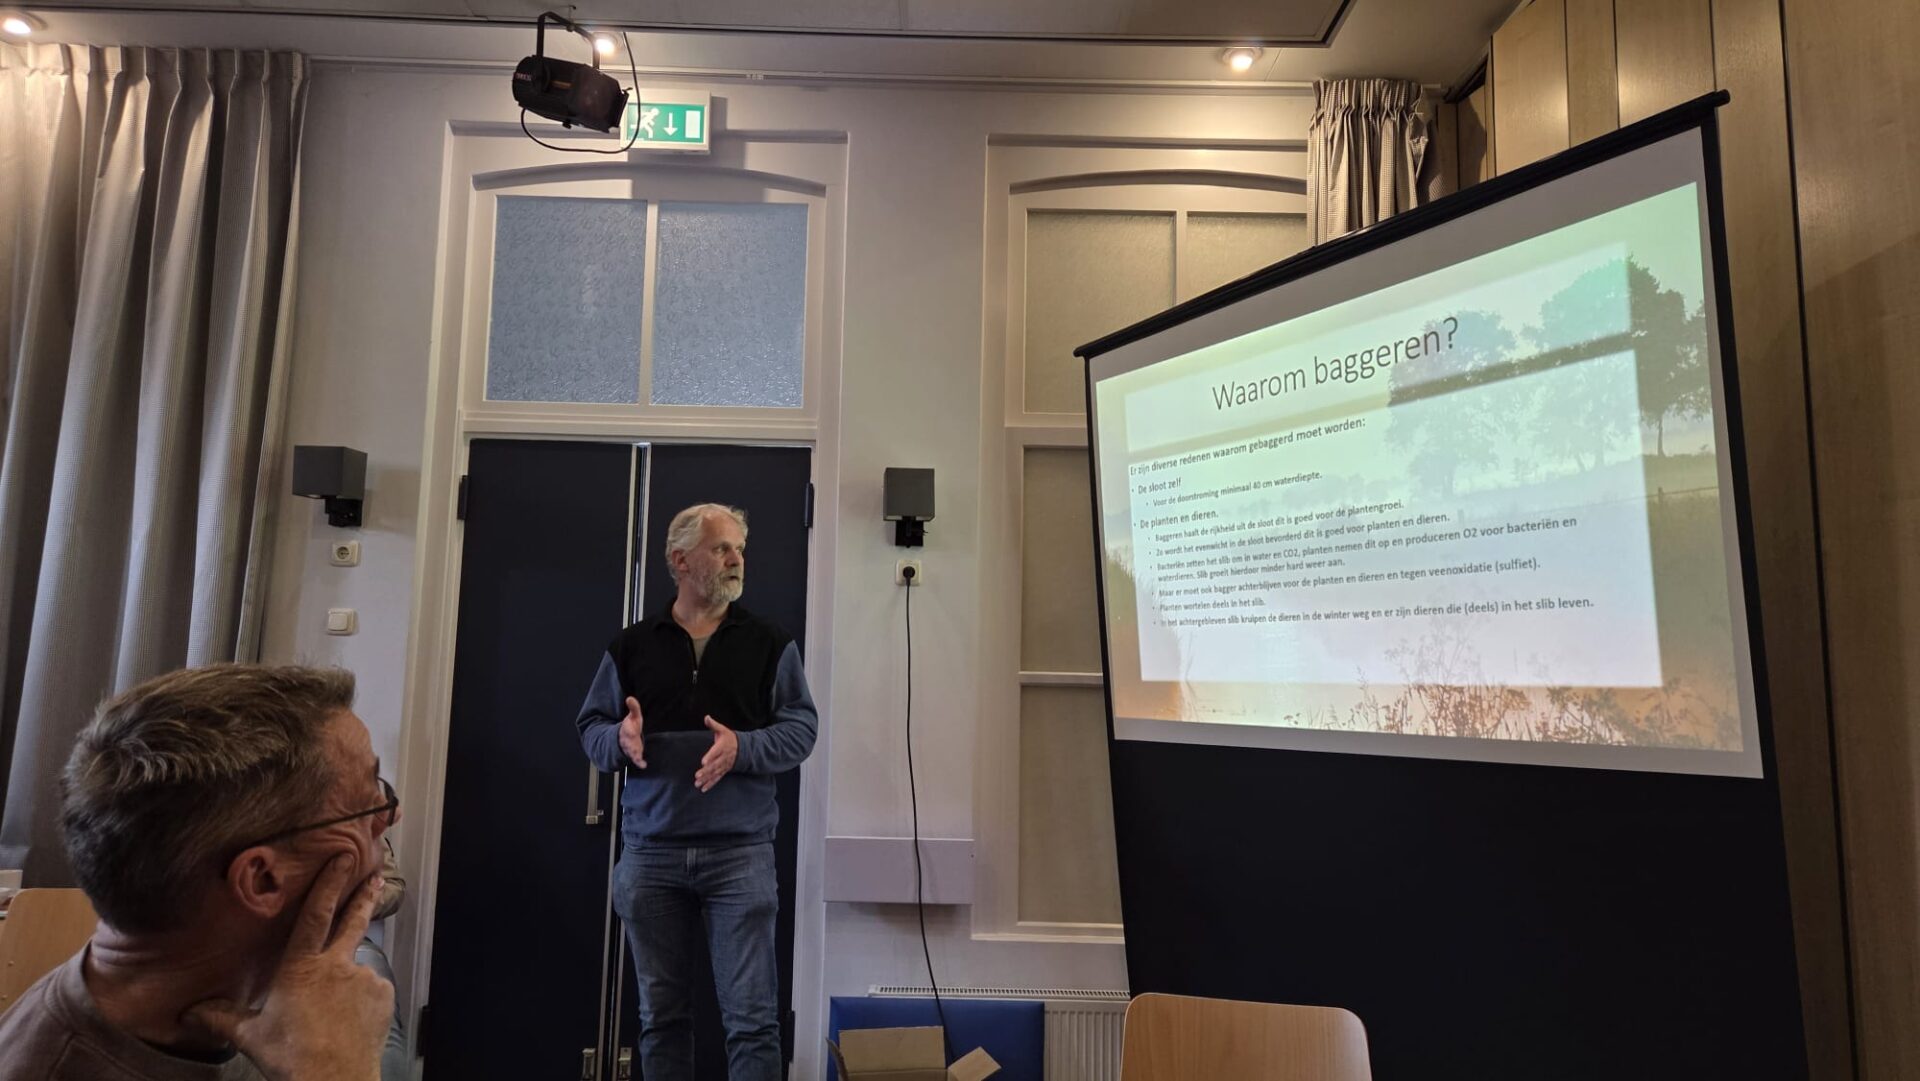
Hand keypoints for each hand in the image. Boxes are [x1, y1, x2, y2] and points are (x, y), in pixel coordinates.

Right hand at [182, 855, 391, 1080]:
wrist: (335, 1079)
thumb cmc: (291, 1057)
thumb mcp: (251, 1035)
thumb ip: (222, 1017)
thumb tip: (188, 1012)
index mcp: (302, 967)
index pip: (316, 914)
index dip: (329, 883)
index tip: (344, 858)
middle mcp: (337, 965)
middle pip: (353, 921)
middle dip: (364, 895)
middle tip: (376, 873)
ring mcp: (364, 978)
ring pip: (355, 968)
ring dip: (348, 980)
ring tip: (335, 1012)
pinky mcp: (383, 995)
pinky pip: (372, 990)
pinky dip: (362, 999)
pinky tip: (350, 1021)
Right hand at [618, 696, 647, 768]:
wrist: (623, 739)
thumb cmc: (631, 726)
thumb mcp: (633, 716)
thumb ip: (633, 708)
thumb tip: (629, 698)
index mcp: (626, 729)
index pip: (626, 728)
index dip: (627, 727)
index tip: (628, 726)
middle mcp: (627, 740)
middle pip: (628, 742)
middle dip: (630, 743)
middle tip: (633, 743)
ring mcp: (630, 748)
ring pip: (631, 752)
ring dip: (634, 754)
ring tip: (637, 758)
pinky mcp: (635, 754)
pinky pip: (636, 759)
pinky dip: (639, 762)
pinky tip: (643, 765)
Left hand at [696, 716, 736, 791]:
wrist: (743, 748)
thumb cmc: (730, 738)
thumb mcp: (723, 730)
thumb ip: (713, 725)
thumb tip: (706, 717)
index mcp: (722, 747)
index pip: (716, 752)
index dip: (710, 757)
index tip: (703, 762)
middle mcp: (723, 757)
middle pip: (714, 765)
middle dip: (706, 771)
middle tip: (697, 776)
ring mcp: (724, 765)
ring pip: (715, 773)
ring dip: (706, 779)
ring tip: (698, 783)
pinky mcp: (724, 770)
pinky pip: (717, 778)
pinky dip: (711, 784)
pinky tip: (703, 788)